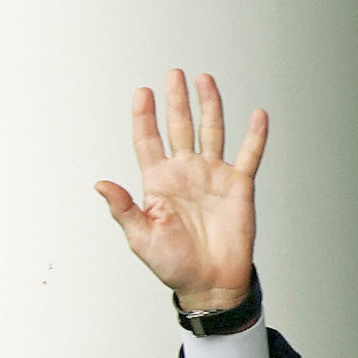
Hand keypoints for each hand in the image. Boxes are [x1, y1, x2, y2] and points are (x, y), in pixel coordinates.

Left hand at [96, 69, 267, 311]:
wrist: (208, 283)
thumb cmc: (173, 264)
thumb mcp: (140, 237)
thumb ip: (123, 208)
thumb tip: (100, 184)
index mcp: (158, 183)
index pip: (148, 141)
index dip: (144, 116)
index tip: (142, 93)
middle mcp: (185, 173)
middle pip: (179, 127)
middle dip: (176, 101)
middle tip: (173, 74)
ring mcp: (212, 176)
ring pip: (211, 131)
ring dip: (209, 106)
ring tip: (204, 80)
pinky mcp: (238, 186)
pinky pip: (249, 155)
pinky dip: (255, 136)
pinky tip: (258, 116)